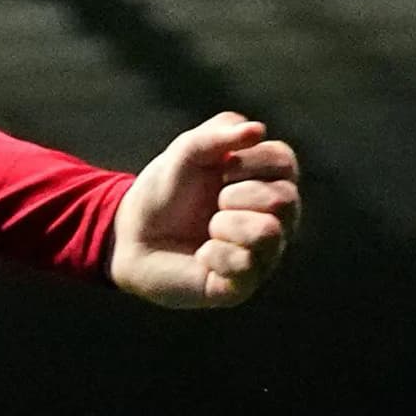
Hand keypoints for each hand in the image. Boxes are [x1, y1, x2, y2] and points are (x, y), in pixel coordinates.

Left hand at [111, 113, 300, 309]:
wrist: (130, 236)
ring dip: (225, 224)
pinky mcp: (243, 285)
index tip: (220, 168)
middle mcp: (277, 218)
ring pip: (269, 233)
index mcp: (270, 181)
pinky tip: (202, 254)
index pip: (285, 161)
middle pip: (284, 199)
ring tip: (209, 229)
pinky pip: (244, 265)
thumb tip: (257, 130)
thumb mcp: (186, 151)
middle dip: (236, 195)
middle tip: (214, 202)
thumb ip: (218, 133)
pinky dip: (212, 254)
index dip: (247, 161)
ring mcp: (264, 254)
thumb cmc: (166, 191)